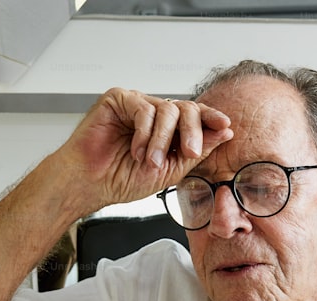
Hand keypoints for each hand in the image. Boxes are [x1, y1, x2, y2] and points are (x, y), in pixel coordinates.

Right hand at [53, 88, 233, 213]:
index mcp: (167, 129)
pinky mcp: (118, 99)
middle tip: (190, 152)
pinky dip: (143, 133)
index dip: (211, 118)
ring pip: (166, 109)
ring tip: (151, 162)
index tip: (226, 126)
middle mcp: (153, 113)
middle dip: (192, 131)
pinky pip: (143, 108)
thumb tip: (224, 132)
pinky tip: (136, 150)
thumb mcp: (170, 169)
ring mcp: (136, 104)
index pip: (195, 116)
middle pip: (186, 108)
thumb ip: (196, 150)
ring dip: (162, 140)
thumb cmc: (122, 179)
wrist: (91, 185)